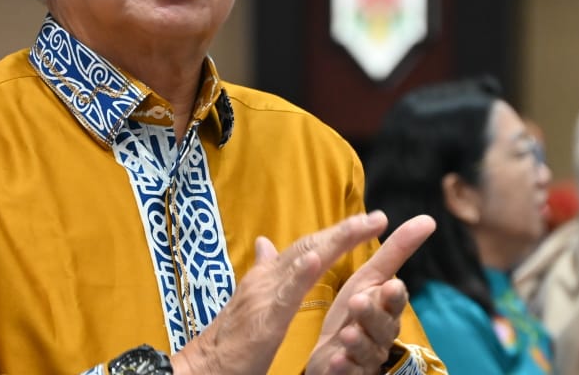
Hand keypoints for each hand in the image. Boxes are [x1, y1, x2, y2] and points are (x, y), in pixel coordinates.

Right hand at [171, 211, 392, 374]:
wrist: (202, 368)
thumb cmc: (229, 341)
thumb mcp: (250, 303)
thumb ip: (263, 273)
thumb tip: (266, 243)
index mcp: (266, 277)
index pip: (306, 248)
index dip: (335, 234)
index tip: (365, 222)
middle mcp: (265, 279)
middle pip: (309, 246)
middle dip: (344, 231)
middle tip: (376, 218)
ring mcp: (263, 296)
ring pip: (301, 260)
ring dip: (333, 241)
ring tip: (359, 225)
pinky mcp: (264, 320)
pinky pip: (285, 293)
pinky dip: (301, 272)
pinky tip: (318, 258)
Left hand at [306, 215, 435, 374]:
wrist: (335, 350)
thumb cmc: (358, 311)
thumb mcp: (371, 279)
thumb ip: (396, 251)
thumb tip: (429, 219)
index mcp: (386, 308)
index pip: (395, 301)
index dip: (393, 295)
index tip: (391, 285)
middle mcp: (381, 333)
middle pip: (382, 326)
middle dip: (372, 315)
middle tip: (357, 302)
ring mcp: (366, 356)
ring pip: (366, 350)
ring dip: (357, 342)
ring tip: (346, 334)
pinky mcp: (349, 373)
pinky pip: (347, 372)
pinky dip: (343, 368)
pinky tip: (335, 361)